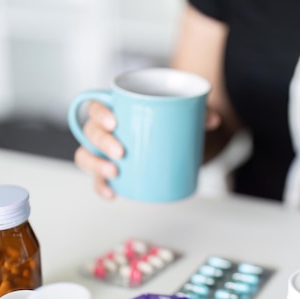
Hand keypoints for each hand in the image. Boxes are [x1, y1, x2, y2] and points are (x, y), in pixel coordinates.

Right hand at [73, 101, 223, 198]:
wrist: (174, 138)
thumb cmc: (170, 120)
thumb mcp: (183, 113)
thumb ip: (197, 112)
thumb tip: (213, 118)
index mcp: (115, 108)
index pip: (95, 105)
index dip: (99, 112)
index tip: (114, 121)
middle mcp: (104, 129)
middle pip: (90, 132)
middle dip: (102, 142)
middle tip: (121, 152)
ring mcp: (104, 151)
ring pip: (86, 156)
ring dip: (96, 165)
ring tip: (115, 172)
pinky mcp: (111, 169)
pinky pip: (97, 179)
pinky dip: (101, 186)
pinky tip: (112, 193)